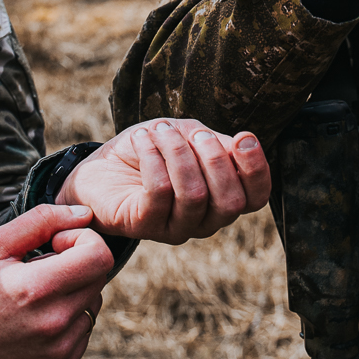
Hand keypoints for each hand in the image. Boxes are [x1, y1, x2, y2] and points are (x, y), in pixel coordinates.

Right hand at [0, 203, 112, 358]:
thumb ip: (41, 221)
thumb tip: (82, 213)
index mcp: (36, 288)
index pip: (99, 256)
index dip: (83, 240)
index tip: (56, 245)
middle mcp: (53, 323)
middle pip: (99, 279)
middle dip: (77, 264)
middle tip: (42, 269)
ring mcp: (58, 350)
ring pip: (93, 306)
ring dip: (74, 295)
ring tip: (36, 298)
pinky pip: (84, 334)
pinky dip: (68, 322)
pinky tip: (36, 321)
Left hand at [57, 119, 272, 243]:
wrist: (101, 166)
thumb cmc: (150, 150)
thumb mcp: (187, 136)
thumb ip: (216, 143)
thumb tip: (242, 144)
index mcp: (222, 199)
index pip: (256, 198)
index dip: (257, 170)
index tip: (244, 137)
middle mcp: (204, 220)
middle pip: (230, 201)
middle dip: (214, 159)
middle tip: (193, 132)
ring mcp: (175, 228)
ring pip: (194, 196)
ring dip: (178, 154)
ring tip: (160, 130)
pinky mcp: (143, 226)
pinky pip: (158, 193)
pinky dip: (152, 159)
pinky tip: (141, 140)